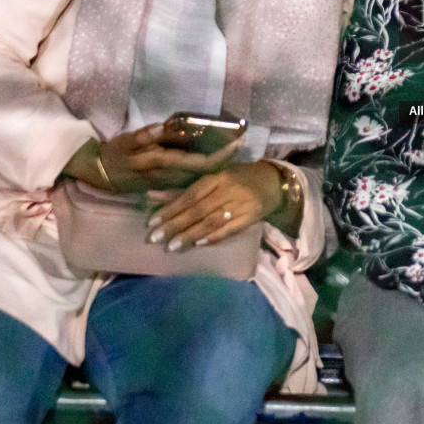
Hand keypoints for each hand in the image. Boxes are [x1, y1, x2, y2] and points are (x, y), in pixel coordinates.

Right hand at [77, 123, 240, 192]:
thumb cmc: (117, 153)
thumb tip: (166, 125)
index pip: (203, 162)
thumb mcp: (128, 141)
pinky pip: (194, 176)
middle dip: (226, 155)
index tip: (238, 140)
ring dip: (218, 160)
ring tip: (232, 143)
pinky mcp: (169, 184)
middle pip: (208, 169)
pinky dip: (207, 166)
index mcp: (166, 163)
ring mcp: (173, 182)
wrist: (103, 175)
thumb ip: (148, 134)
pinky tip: (215, 155)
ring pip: (203, 174)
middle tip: (241, 138)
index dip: (223, 154)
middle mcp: (174, 176)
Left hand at [146, 160, 284, 251]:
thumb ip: (183, 189)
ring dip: (190, 235)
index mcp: (216, 176)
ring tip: (172, 247)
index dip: (170, 208)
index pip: (190, 195)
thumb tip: (151, 196)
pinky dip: (213, 238)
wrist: (272, 182)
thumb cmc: (236, 178)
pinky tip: (198, 245)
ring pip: (211, 222)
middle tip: (155, 238)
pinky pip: (229, 230)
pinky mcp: (251, 217)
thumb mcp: (212, 178)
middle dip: (175, 225)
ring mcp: (240, 204)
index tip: (152, 222)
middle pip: (198, 210)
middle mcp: (228, 190)